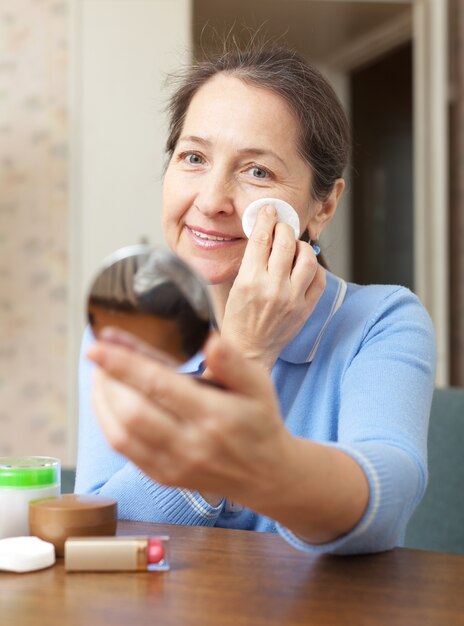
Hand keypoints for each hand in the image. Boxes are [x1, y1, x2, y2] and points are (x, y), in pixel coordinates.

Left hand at [87, 332, 293, 506]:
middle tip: (99, 354)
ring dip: (101, 400)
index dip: (124, 364)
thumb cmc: (259, 420)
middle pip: (131, 412)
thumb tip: (209, 340)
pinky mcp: (162, 477)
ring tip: (100, 374)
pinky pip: (123, 450)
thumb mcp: (259, 384)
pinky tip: (108, 401)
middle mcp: (191, 444)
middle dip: (106, 379)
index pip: (159, 386)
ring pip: (120, 434)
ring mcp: (173, 465)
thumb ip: (233, 362)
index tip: (98, 346)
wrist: (265, 474)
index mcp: (215, 416)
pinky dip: (107, 422)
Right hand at [220, 205, 325, 369]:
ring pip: (308, 257)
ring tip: (294, 248)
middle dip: (284, 228)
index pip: (261, 238)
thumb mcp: (236, 287)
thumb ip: (251, 261)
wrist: (249, 351)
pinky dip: (314, 269)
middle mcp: (273, 288)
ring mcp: (293, 299)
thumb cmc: (238, 319)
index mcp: (250, 280)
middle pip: (287, 243)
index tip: (269, 211)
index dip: (266, 219)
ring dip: (302, 246)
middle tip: (282, 228)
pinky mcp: (306, 309)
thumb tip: (266, 234)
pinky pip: (320, 279)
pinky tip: (305, 268)